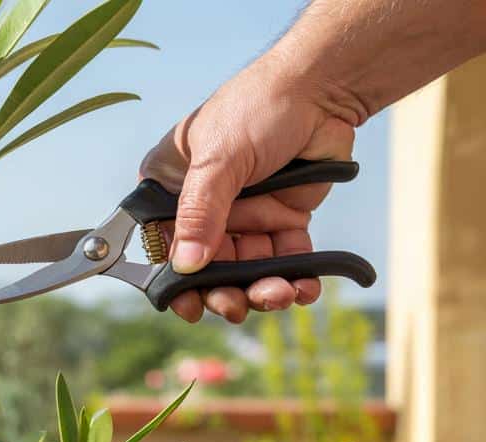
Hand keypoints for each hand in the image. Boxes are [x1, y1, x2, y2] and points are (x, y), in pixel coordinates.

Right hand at [139, 57, 357, 322]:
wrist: (323, 90)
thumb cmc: (257, 108)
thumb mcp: (219, 160)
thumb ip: (201, 213)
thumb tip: (186, 265)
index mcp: (170, 186)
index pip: (162, 243)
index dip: (173, 278)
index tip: (187, 306)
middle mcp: (204, 206)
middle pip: (205, 266)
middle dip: (222, 291)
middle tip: (237, 306)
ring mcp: (244, 216)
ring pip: (245, 270)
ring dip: (260, 288)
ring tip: (278, 294)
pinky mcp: (282, 221)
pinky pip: (284, 261)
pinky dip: (294, 279)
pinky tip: (302, 289)